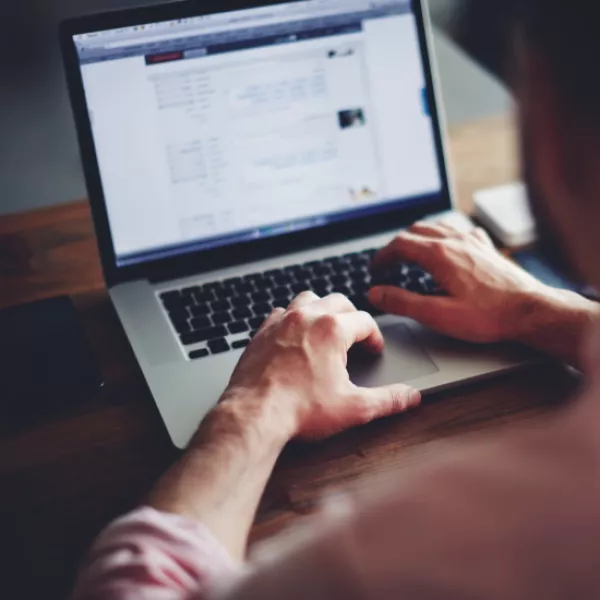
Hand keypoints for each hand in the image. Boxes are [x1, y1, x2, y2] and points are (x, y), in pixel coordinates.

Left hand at [223, 292, 420, 440]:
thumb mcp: (353, 407)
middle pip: (338, 301)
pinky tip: (294, 336)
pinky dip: (291, 319)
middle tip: (356, 336)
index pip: (365, 321)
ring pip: (308, 299)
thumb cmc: (300, 409)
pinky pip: (280, 312)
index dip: (375, 337)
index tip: (374, 350)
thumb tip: (410, 396)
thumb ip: (387, 399)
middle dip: (351, 316)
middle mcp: (306, 317)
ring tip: (326, 329)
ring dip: (321, 309)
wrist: (254, 414)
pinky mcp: (261, 332)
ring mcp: (281, 322)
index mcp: (332, 330)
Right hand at [368, 221, 561, 343]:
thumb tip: (376, 293)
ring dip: (417, 237)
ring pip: (436, 227)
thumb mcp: (437, 315)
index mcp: (439, 255)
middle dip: (396, 246)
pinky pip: (459, 230)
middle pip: (415, 232)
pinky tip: (446, 246)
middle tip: (388, 264)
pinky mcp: (486, 248)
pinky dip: (443, 235)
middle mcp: (455, 241)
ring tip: (409, 253)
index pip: (399, 244)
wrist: (530, 311)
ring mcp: (472, 241)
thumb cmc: (488, 315)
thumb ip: (402, 302)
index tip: (374, 269)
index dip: (382, 256)